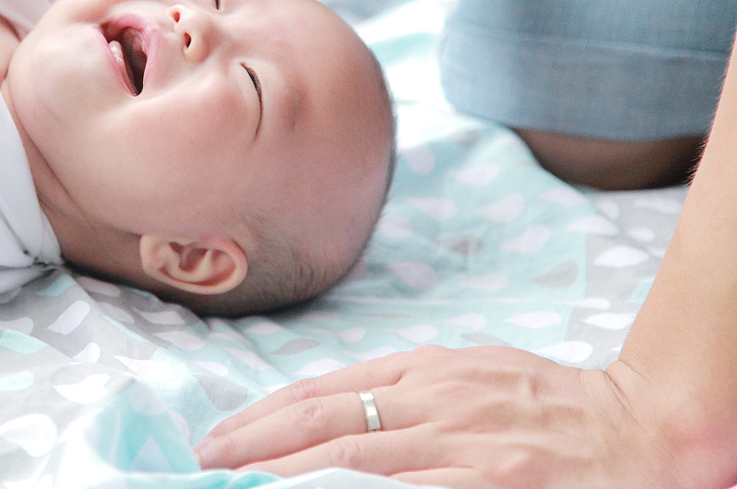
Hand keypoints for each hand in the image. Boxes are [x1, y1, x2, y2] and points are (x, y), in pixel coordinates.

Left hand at [192, 345, 724, 488]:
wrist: (638, 428)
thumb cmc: (547, 401)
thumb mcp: (469, 371)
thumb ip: (404, 385)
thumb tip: (333, 404)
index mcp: (427, 369)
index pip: (325, 390)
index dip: (267, 412)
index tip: (224, 433)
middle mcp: (434, 401)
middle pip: (323, 420)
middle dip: (255, 441)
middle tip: (207, 458)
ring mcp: (459, 447)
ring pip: (350, 459)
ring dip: (284, 473)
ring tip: (234, 482)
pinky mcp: (486, 484)